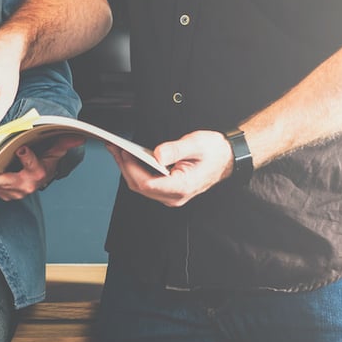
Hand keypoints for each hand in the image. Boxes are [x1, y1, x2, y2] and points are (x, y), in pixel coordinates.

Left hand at [0, 136, 84, 200]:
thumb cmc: (44, 162)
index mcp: (38, 173)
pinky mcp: (6, 194)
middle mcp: (27, 185)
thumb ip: (63, 142)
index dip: (27, 157)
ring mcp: (15, 192)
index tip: (20, 148)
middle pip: (9, 182)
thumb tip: (79, 136)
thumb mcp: (54, 152)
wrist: (39, 177)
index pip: (33, 165)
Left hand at [107, 130, 235, 207]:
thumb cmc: (214, 152)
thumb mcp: (195, 144)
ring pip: (141, 186)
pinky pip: (147, 184)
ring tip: (117, 150)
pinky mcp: (168, 191)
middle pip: (140, 186)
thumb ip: (175, 150)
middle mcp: (174, 197)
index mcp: (181, 187)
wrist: (227, 159)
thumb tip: (156, 154)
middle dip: (124, 167)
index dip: (131, 168)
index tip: (123, 152)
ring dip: (128, 168)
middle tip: (114, 147)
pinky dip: (136, 170)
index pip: (147, 184)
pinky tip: (130, 157)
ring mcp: (171, 196)